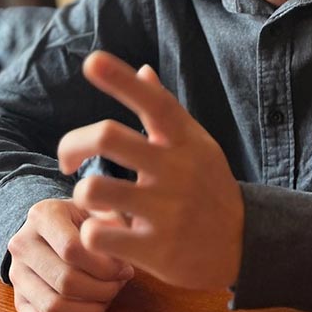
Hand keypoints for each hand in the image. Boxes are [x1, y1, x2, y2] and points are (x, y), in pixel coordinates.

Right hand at [7, 198, 133, 311]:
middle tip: (118, 284)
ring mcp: (16, 277)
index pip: (72, 249)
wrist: (56, 232)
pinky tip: (88, 311)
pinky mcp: (19, 304)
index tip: (124, 268)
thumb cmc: (87, 222)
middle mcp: (22, 245)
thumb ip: (115, 227)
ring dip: (90, 311)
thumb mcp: (103, 212)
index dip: (105, 267)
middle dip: (102, 290)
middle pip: (65, 282)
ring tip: (106, 297)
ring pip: (54, 309)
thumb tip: (119, 260)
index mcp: (43, 215)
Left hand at [58, 51, 243, 290]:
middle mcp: (176, 170)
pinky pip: (99, 236)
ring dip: (83, 193)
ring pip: (94, 189)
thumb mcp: (197, 145)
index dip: (120, 79)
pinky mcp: (156, 249)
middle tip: (68, 160)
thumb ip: (166, 110)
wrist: (243, 245)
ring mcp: (167, 211)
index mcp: (184, 140)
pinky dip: (92, 233)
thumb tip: (143, 69)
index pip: (153, 101)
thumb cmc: (209, 187)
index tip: (91, 61)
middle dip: (72, 144)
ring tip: (93, 200)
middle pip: (108, 137)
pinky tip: (104, 234)